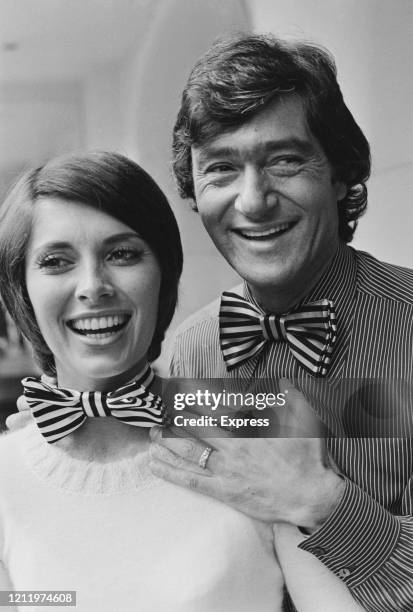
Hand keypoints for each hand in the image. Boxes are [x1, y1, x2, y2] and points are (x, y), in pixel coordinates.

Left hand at [149, 380, 344, 528]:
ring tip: (152, 435)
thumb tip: (284, 380)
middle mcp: (231, 448)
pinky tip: (154, 466)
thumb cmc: (307, 459)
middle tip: (160, 414)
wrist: (311, 497)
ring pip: (189, 453)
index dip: (195, 402)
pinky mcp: (224, 492)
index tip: (180, 393)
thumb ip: (291, 398)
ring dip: (168, 442)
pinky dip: (171, 473)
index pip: (213, 411)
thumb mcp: (305, 422)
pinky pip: (192, 481)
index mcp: (247, 430)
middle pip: (195, 430)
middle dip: (176, 421)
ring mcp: (226, 471)